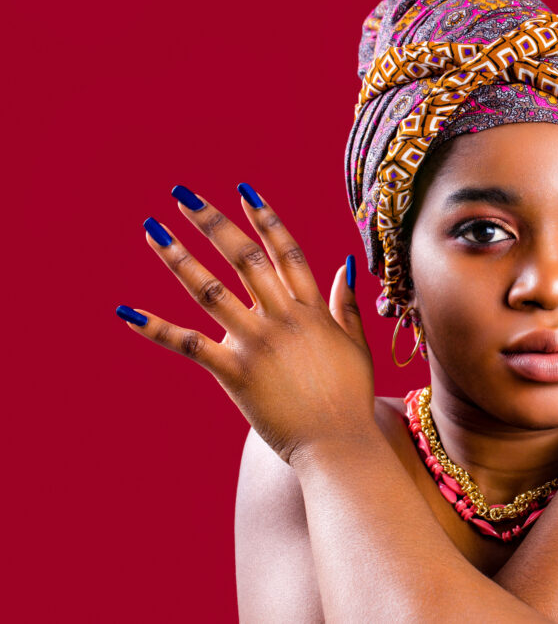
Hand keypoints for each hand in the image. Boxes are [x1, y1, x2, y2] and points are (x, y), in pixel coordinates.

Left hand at [116, 183, 373, 465]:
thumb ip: (345, 306)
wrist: (339, 443)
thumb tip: (342, 268)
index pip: (285, 251)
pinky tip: (125, 309)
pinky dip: (155, 328)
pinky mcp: (234, 373)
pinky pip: (188, 344)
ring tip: (152, 231)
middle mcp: (282, 318)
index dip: (264, 218)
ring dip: (177, 257)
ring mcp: (257, 343)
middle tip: (182, 195)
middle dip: (212, 222)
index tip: (243, 191)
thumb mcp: (356, 345)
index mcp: (311, 310)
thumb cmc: (351, 398)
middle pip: (243, 257)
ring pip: (210, 290)